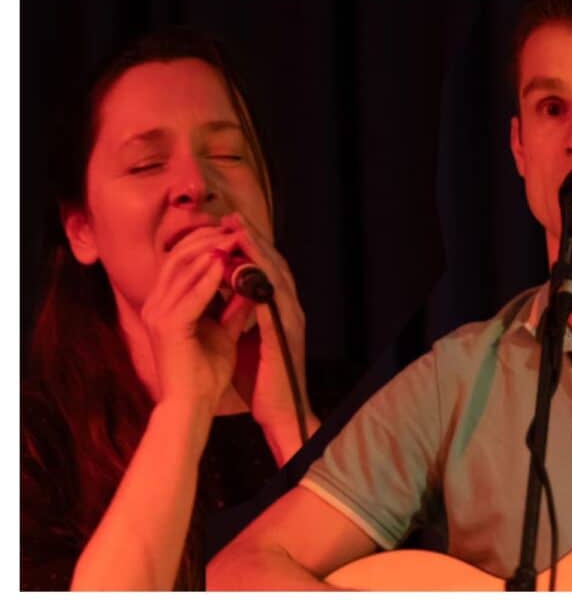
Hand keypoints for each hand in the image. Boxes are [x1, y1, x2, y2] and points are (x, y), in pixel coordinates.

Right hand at [140, 226, 254, 418]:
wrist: (193, 406)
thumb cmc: (205, 374)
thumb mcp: (224, 330)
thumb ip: (233, 306)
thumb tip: (252, 283)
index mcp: (165, 303)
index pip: (181, 259)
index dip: (206, 241)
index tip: (233, 230)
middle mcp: (156, 304)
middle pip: (179, 256)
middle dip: (209, 238)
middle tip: (235, 227)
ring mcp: (158, 314)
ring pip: (182, 268)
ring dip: (210, 250)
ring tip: (234, 238)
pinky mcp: (168, 326)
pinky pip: (190, 294)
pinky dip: (208, 277)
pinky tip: (226, 264)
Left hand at [222, 213, 315, 441]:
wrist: (280, 413)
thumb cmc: (261, 380)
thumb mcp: (246, 339)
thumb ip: (239, 314)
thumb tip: (222, 293)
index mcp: (280, 311)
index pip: (267, 269)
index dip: (250, 246)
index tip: (229, 226)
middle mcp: (290, 309)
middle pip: (274, 263)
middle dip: (254, 238)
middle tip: (233, 216)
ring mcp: (291, 319)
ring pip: (276, 274)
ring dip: (257, 250)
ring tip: (238, 229)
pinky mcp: (285, 333)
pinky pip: (271, 298)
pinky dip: (258, 279)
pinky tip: (243, 265)